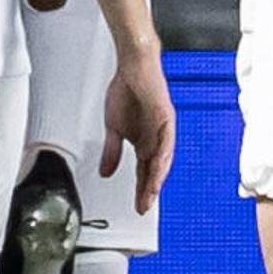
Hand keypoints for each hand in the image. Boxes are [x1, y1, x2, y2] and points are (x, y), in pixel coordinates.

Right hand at [99, 50, 174, 212]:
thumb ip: (112, 151)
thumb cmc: (125, 91)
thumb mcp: (113, 128)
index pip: (144, 172)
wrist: (132, 67)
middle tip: (143, 207)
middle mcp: (156, 139)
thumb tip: (105, 172)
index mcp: (144, 143)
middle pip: (154, 170)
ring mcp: (162, 129)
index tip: (137, 207)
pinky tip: (158, 166)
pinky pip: (167, 140)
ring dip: (157, 177)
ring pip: (163, 158)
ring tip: (151, 193)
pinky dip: (163, 154)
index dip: (141, 189)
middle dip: (148, 190)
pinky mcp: (166, 117)